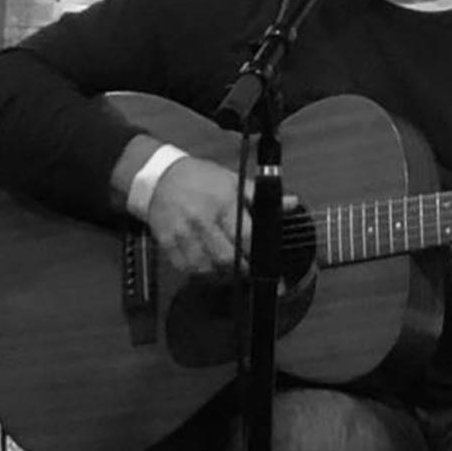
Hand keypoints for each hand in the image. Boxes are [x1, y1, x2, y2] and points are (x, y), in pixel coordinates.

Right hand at [146, 157, 250, 274]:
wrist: (160, 177)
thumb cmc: (199, 179)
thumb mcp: (233, 181)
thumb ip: (260, 197)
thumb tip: (290, 203)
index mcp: (223, 203)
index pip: (245, 237)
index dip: (256, 253)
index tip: (261, 259)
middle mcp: (202, 219)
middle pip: (226, 258)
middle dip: (241, 268)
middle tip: (247, 267)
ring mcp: (183, 233)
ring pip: (206, 268)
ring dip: (221, 273)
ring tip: (229, 268)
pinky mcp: (167, 243)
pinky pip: (186, 268)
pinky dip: (200, 272)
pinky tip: (208, 265)